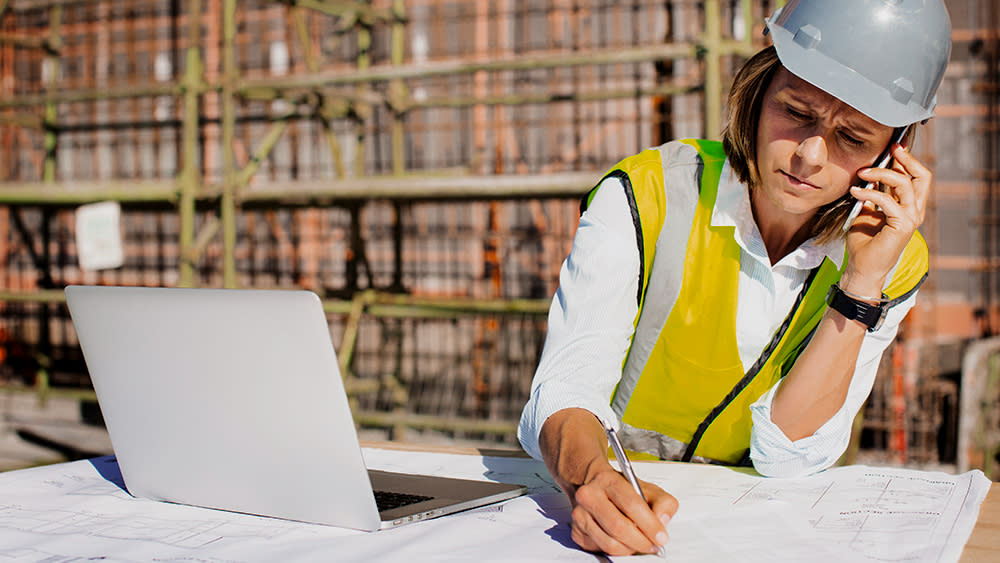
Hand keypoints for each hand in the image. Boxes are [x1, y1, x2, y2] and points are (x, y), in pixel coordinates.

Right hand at [539, 409, 678, 554]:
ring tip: (639, 543)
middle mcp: (589, 495)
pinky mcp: (576, 531)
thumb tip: (662, 521)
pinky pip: (600, 548)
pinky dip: (616, 549)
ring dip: (629, 549)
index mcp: (608, 480)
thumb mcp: (648, 488)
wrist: (592, 484)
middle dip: (641, 541)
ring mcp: (580, 514)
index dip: (649, 525)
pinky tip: (622, 541)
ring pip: (609, 543)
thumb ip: (663, 502)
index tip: (661, 537)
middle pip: (618, 527)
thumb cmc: (621, 489)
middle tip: (652, 545)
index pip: (631, 505)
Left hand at [843, 143, 930, 295]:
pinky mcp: (902, 226)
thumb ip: (872, 194)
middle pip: (922, 176)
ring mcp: (911, 218)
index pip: (916, 176)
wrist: (861, 267)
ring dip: (882, 173)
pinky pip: (887, 201)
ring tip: (862, 172)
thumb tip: (867, 172)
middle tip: (890, 148)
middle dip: (906, 159)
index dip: (907, 159)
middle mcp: (914, 210)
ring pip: (906, 184)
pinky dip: (870, 192)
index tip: (894, 145)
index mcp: (909, 205)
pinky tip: (855, 191)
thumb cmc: (864, 241)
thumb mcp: (866, 210)